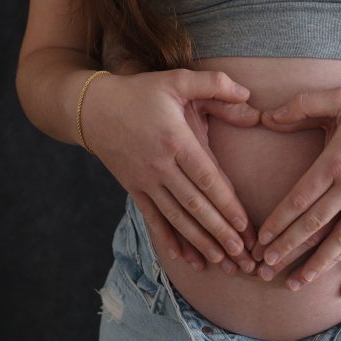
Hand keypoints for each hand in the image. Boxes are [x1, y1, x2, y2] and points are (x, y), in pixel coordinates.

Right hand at [82, 67, 260, 272]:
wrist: (93, 109)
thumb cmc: (141, 92)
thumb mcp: (176, 79)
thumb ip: (213, 83)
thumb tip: (248, 94)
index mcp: (175, 139)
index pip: (206, 178)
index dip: (227, 203)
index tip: (246, 224)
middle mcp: (160, 165)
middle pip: (195, 204)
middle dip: (220, 231)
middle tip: (242, 254)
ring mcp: (145, 181)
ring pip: (176, 217)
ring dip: (200, 242)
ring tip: (222, 261)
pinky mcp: (134, 189)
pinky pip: (153, 220)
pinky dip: (169, 240)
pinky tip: (184, 258)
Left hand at [255, 85, 340, 295]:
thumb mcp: (340, 98)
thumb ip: (301, 105)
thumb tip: (267, 115)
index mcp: (334, 162)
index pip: (298, 200)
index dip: (277, 222)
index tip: (260, 240)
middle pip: (312, 225)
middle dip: (286, 249)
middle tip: (264, 268)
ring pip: (339, 241)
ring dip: (315, 265)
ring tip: (294, 284)